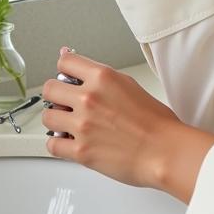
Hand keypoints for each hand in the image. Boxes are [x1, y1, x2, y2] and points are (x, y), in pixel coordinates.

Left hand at [43, 49, 213, 201]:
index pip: (64, 62)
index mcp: (101, 78)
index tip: (67, 78)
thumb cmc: (155, 122)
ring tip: (69, 125)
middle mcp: (89, 98)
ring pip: (48, 117)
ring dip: (56, 121)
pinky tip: (71, 142)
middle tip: (66, 103)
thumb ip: (99, 76)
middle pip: (50, 89)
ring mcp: (83, 125)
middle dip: (57, 96)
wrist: (165, 151)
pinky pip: (52, 145)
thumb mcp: (128, 84)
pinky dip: (59, 145)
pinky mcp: (81, 151)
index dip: (65, 71)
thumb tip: (77, 65)